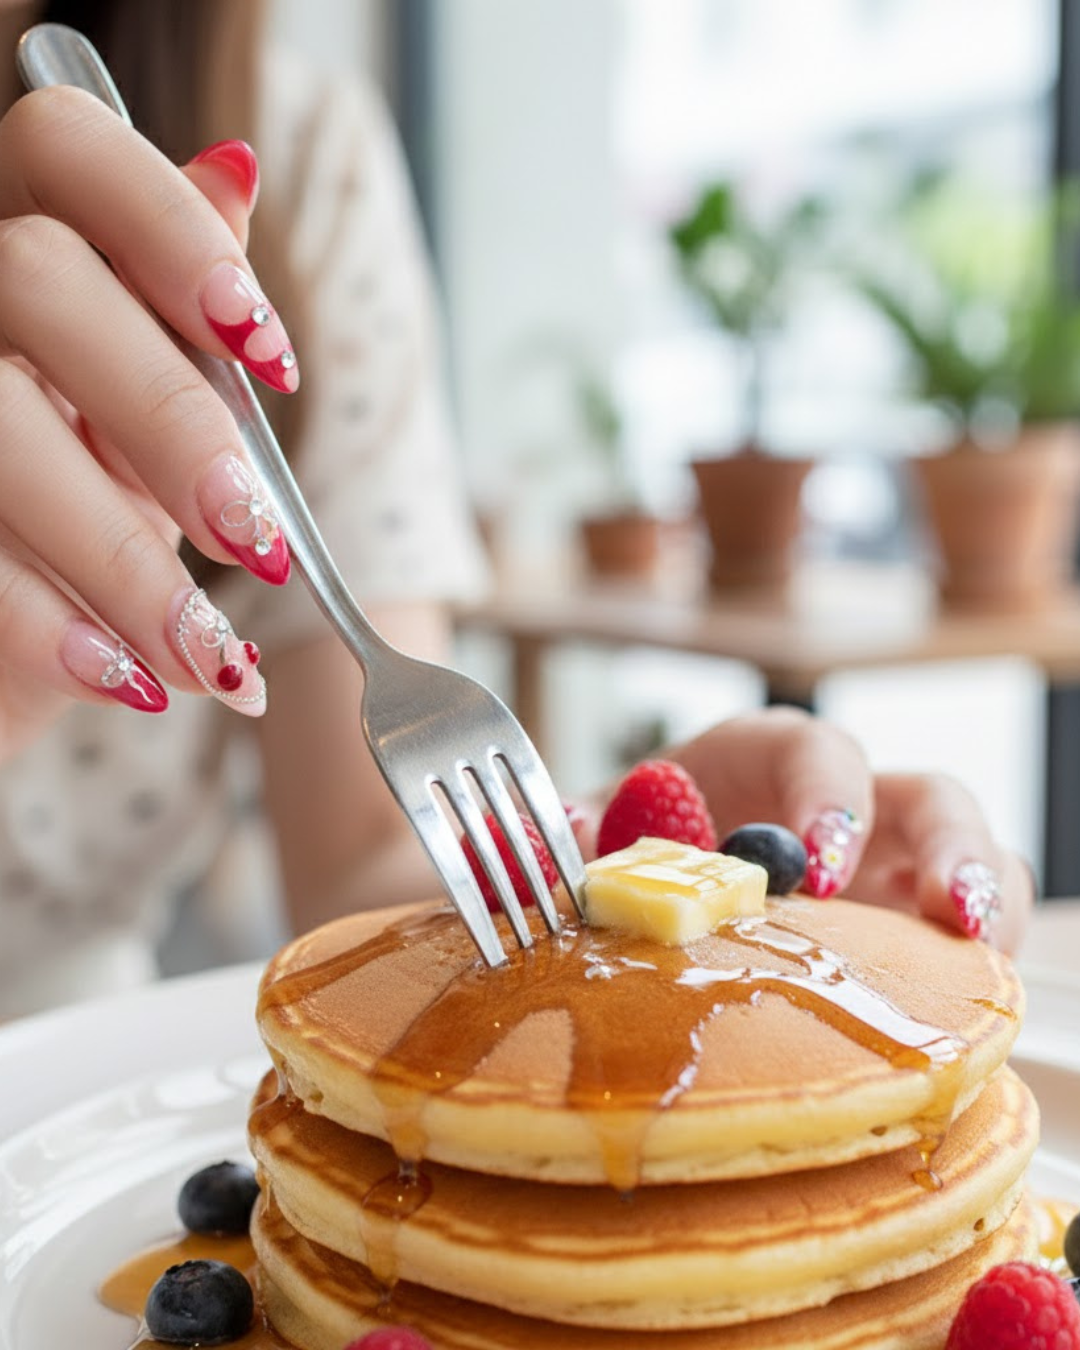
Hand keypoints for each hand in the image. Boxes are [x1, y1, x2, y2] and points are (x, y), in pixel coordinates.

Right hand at [0, 88, 297, 761]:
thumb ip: (181, 322)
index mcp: (25, 256)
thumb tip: (235, 171)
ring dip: (125, 559)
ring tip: (212, 657)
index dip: (172, 229)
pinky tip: (124, 678)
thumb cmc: (81, 531)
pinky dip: (47, 627)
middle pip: (36, 277)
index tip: (273, 357)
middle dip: (172, 422)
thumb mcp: (150, 438)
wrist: (8, 654)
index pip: (64, 146)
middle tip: (259, 544)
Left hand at [577, 708, 1033, 954]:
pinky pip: (969, 936)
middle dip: (945, 844)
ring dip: (985, 900)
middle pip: (923, 796)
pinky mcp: (903, 927)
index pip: (810, 750)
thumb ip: (576, 836)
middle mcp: (839, 807)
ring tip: (977, 955)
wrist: (638, 902)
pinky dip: (976, 967)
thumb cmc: (625, 854)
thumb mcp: (594, 842)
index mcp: (759, 765)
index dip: (825, 794)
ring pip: (971, 859)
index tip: (814, 863)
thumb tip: (560, 833)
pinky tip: (963, 1011)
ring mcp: (885, 867)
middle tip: (938, 907)